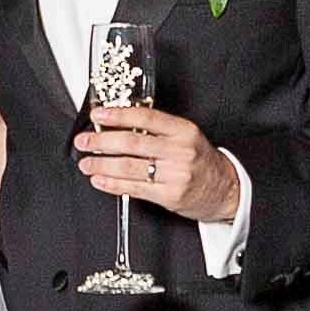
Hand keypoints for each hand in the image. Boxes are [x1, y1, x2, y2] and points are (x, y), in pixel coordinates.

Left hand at [75, 106, 242, 224]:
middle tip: (84, 141)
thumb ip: (157, 130)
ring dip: (102, 165)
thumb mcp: (186, 136)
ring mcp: (175, 175)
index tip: (98, 115)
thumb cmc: (200, 160)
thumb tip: (118, 125)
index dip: (118, 115)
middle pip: (133, 143)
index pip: (145, 118)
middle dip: (102, 142)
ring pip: (130, 167)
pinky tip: (99, 179)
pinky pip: (135, 188)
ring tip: (86, 163)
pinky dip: (113, 184)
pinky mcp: (170, 195)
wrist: (225, 189)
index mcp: (183, 130)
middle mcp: (180, 151)